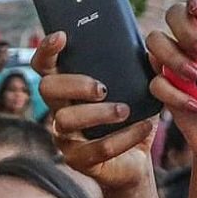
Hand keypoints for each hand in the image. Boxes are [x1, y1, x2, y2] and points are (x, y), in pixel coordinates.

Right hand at [35, 32, 158, 194]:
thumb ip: (138, 69)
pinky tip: (144, 127)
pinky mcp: (78, 160)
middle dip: (74, 84)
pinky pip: (97, 149)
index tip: (61, 36)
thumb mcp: (135, 89)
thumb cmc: (131, 118)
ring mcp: (64, 137)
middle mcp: (59, 110)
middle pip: (47, 88)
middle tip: (103, 88)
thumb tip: (152, 50)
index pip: (45, 65)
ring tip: (125, 110)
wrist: (136, 161)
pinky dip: (124, 137)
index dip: (46, 50)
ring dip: (99, 113)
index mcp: (67, 88)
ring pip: (66, 120)